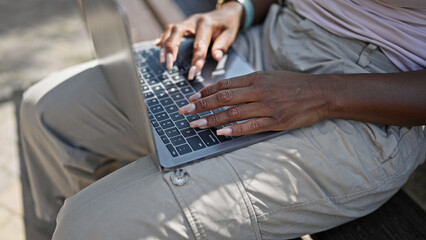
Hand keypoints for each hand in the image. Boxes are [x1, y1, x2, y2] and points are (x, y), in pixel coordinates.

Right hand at [155, 2, 242, 79]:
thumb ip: (222, 46)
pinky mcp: (184, 25)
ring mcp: (187, 21)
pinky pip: (169, 30)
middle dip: (171, 49)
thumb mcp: (230, 35)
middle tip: (169, 65)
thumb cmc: (228, 25)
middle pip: (177, 33)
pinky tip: (156, 46)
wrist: (227, 13)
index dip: (195, 60)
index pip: (199, 45)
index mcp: (206, 23)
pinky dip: (162, 38)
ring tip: (162, 60)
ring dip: (164, 45)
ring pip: (171, 30)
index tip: (192, 74)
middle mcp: (194, 21)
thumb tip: (216, 57)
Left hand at [178, 71, 328, 135]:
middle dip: (201, 106)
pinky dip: (235, 129)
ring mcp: (267, 106)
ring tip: (196, 125)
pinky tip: (221, 133)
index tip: (191, 100)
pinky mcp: (276, 120)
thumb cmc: (292, 85)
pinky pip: (251, 126)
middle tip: (185, 113)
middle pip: (223, 98)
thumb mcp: (269, 77)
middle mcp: (259, 91)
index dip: (205, 93)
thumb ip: (248, 84)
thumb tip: (224, 91)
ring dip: (212, 119)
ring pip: (233, 113)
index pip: (224, 85)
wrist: (319, 93)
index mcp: (255, 78)